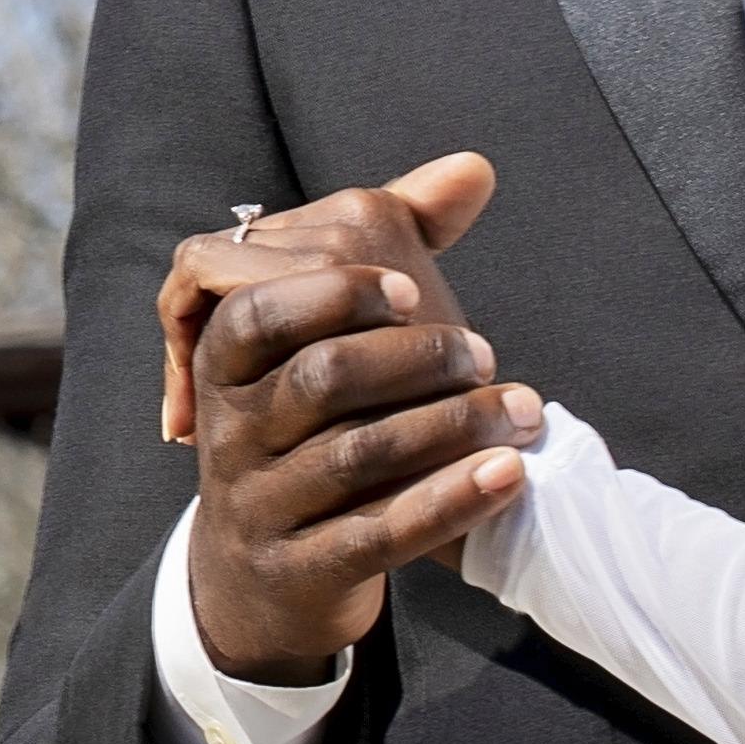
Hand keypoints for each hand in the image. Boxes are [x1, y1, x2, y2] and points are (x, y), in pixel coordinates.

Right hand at [152, 151, 536, 687]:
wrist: (261, 576)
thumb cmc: (307, 429)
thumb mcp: (315, 343)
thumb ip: (386, 247)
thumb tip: (474, 167)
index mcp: (222, 363)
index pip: (257, 309)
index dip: (333, 291)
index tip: (409, 287)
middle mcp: (229, 432)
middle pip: (318, 377)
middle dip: (413, 357)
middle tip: (484, 351)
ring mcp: (259, 506)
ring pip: (358, 455)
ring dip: (452, 426)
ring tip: (522, 409)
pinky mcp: (302, 571)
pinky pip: (380, 534)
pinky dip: (452, 502)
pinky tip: (511, 474)